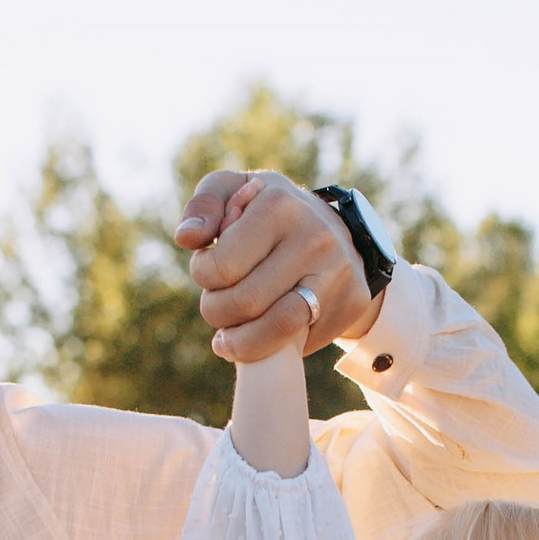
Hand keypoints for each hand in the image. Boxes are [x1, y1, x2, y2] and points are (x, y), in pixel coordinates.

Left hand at [177, 169, 375, 361]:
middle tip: (216, 305)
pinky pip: (302, 341)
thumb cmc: (270, 212)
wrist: (337, 228)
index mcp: (279, 207)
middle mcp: (315, 239)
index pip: (221, 268)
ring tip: (227, 338)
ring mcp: (338, 273)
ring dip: (241, 343)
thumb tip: (186, 238)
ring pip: (278, 330)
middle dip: (217, 312)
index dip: (203, 276)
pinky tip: (258, 339)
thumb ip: (204, 207)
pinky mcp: (352, 301)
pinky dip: (271, 347)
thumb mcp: (234, 191)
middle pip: (245, 303)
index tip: (208, 269)